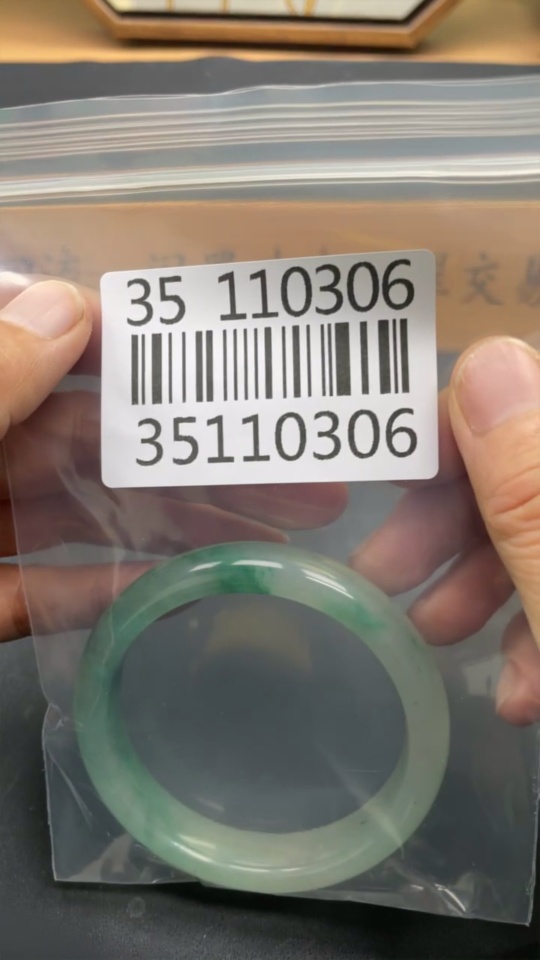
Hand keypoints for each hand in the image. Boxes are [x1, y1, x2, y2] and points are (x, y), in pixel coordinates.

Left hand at [0, 273, 346, 641]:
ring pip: (94, 521)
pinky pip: (52, 596)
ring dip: (182, 526)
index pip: (66, 356)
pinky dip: (115, 592)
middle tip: (301, 479)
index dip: (149, 355)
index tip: (238, 367)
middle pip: (107, 449)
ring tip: (275, 538)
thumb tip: (72, 305)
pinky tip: (188, 589)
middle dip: (203, 458)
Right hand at [352, 336, 539, 726]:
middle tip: (377, 575)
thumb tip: (483, 359)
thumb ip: (530, 489)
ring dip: (482, 588)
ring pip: (538, 533)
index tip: (385, 475)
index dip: (454, 427)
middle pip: (522, 471)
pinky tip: (516, 694)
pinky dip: (534, 634)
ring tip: (430, 639)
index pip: (524, 397)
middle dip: (448, 525)